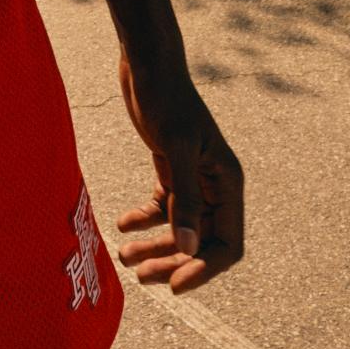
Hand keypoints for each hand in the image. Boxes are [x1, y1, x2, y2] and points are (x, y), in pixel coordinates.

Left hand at [114, 50, 244, 293]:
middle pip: (201, 242)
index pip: (227, 244)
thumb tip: (189, 248)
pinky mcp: (169, 168)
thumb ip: (182, 197)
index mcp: (227, 182)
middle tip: (141, 276)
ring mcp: (192, 178)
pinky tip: (122, 224)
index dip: (205, 269)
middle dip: (173, 262)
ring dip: (155, 246)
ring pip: (179, 228)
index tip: (176, 286)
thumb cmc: (165, 97)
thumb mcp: (176, 146)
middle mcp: (214, 184)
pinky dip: (143, 219)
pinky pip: (161, 207)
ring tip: (125, 257)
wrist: (146, 62)